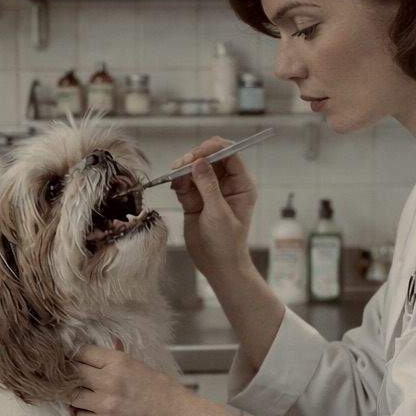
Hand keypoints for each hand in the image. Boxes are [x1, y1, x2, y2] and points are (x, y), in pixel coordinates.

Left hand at [70, 344, 189, 415]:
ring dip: (73, 397)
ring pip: (70, 397)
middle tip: (68, 379)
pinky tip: (88, 412)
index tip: (71, 360)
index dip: (73, 356)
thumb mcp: (141, 366)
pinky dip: (80, 415)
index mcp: (118, 362)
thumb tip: (110, 343)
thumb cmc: (162, 391)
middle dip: (67, 376)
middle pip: (71, 373)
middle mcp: (109, 381)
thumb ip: (119, 356)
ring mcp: (105, 405)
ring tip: (80, 396)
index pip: (81, 352)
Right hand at [169, 138, 257, 281]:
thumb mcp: (218, 214)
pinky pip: (185, 182)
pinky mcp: (195, 198)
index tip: (196, 154)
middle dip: (194, 158)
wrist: (216, 265)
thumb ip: (208, 186)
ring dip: (183, 169)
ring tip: (175, 178)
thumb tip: (199, 162)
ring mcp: (210, 190)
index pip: (229, 154)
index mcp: (241, 184)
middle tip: (181, 165)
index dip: (213, 149)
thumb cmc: (226, 243)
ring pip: (195, 168)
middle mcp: (226, 184)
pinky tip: (175, 186)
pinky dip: (178, 182)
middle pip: (210, 157)